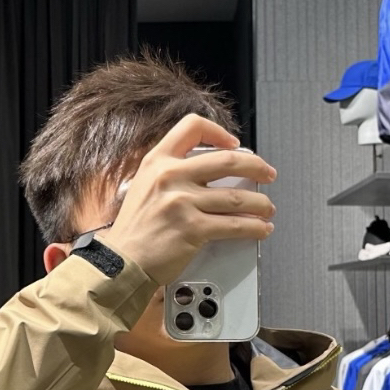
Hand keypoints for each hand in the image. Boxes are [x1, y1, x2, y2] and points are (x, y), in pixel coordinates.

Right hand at [104, 114, 276, 285]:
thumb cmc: (134, 230)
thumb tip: (208, 173)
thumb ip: (171, 174)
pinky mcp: (193, 229)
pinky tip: (260, 229)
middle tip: (267, 174)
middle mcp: (171, 176)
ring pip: (237, 197)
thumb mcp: (144, 186)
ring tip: (266, 208)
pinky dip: (254, 227)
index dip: (219, 132)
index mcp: (157, 161)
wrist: (121, 262)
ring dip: (260, 203)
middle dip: (257, 166)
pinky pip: (235, 225)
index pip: (192, 127)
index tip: (234, 144)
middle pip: (228, 160)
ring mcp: (182, 202)